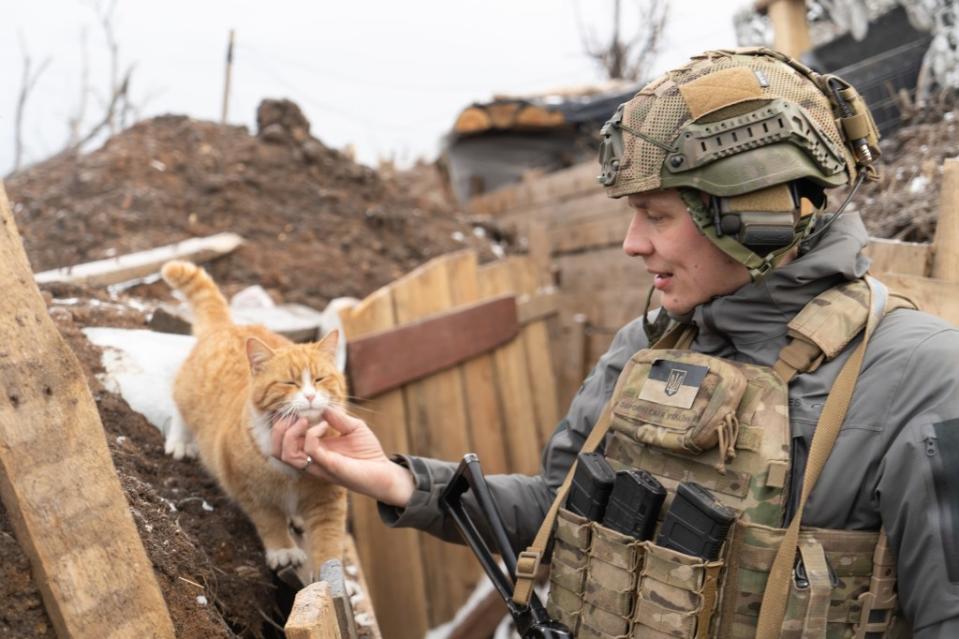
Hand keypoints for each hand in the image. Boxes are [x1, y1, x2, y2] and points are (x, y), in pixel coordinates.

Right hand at [271, 406, 414, 506]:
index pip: (283, 440)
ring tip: (304, 420)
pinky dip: (312, 433)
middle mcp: (310, 458)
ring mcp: (317, 463)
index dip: (282, 424)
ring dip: (289, 433)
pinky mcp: (329, 466)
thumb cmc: (368, 452)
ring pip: (284, 454)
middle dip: (278, 429)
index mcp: (312, 449)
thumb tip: (322, 406)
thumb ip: (337, 417)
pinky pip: (310, 450)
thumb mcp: (353, 427)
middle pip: (275, 450)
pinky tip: (324, 425)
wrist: (385, 472)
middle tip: (294, 416)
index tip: (294, 408)